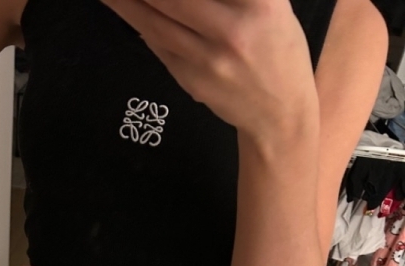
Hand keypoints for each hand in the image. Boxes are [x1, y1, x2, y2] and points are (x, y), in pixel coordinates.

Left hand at [101, 0, 319, 139]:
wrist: (279, 113)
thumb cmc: (277, 50)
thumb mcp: (271, 7)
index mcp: (261, 4)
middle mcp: (233, 30)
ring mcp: (209, 60)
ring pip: (156, 23)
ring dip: (126, 4)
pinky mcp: (193, 81)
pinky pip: (160, 46)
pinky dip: (141, 25)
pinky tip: (126, 9)